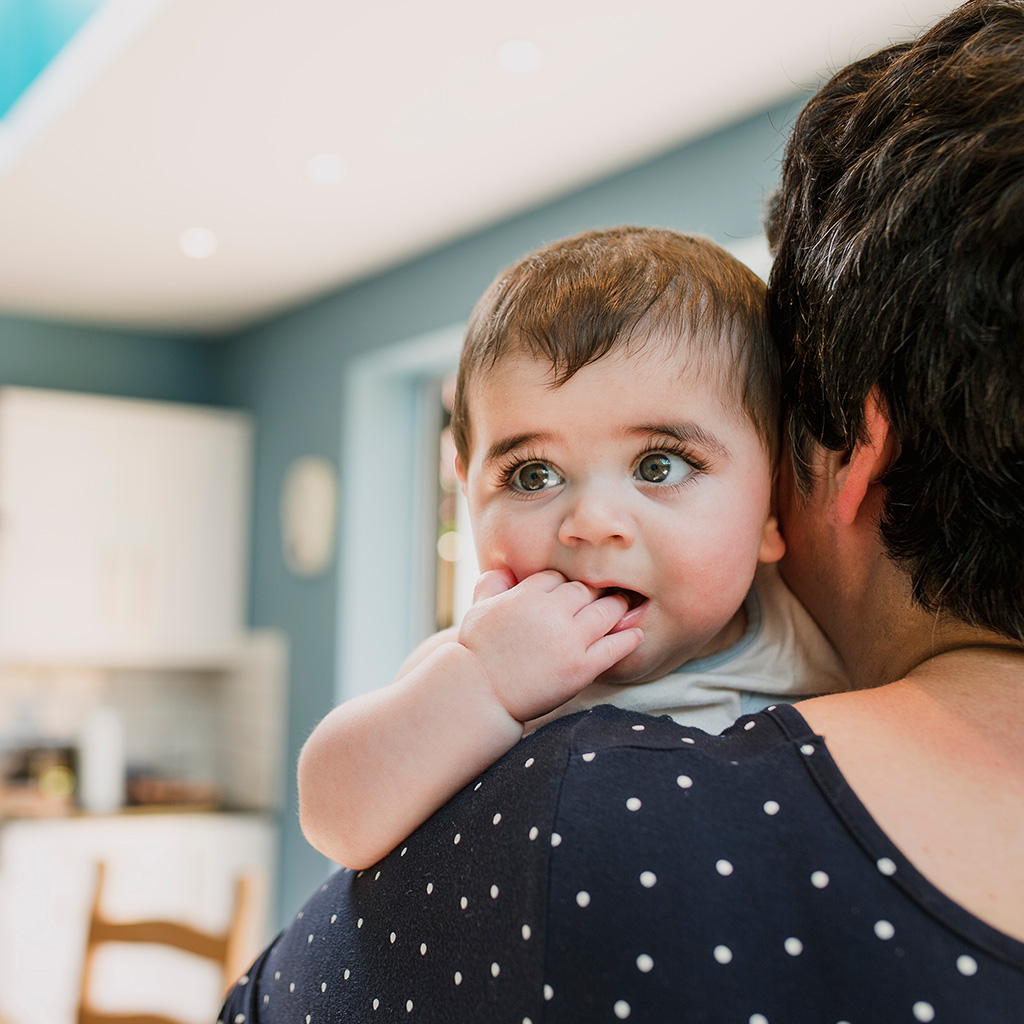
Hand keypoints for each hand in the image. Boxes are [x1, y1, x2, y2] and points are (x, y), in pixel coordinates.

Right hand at [455, 568, 642, 722]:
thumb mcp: (477, 610)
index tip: (569, 595)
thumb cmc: (478, 652)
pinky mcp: (581, 667)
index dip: (563, 586)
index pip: (558, 577)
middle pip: (586, 590)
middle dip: (593, 593)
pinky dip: (628, 639)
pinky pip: (615, 647)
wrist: (482, 694)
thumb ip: (491, 585)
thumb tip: (506, 570)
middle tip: (605, 596)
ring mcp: (569, 640)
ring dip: (617, 608)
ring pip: (607, 611)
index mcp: (527, 595)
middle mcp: (551, 612)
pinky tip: (635, 634)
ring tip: (622, 609)